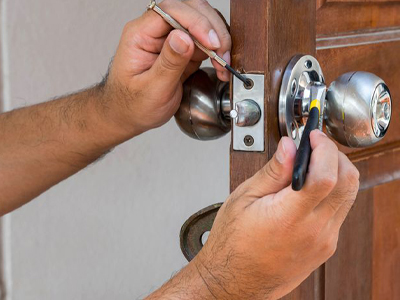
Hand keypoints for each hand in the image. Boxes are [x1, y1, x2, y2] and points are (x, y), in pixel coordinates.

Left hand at [102, 0, 231, 135]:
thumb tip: (184, 37)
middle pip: (190, 10)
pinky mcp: (184, 50)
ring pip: (201, 22)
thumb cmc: (133, 104)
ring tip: (222, 63)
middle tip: (221, 53)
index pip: (170, 11)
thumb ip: (168, 63)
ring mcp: (171, 39)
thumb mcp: (151, 88)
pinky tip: (220, 66)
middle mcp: (156, 31)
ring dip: (217, 39)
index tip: (211, 42)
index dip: (195, 22)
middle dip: (211, 28)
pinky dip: (217, 51)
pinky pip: (205, 41)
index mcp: (140, 35)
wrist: (131, 115)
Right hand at [193, 131, 359, 299]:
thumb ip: (272, 171)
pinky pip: (340, 212)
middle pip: (348, 182)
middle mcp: (314, 231)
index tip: (314, 136)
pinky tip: (311, 188)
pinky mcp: (326, 247)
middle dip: (336, 155)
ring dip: (337, 172)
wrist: (235, 281)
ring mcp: (324, 241)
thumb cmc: (233, 244)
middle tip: (316, 145)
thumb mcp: (244, 199)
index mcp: (289, 217)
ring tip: (312, 164)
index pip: (326, 176)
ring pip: (349, 196)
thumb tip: (289, 146)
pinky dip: (333, 192)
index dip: (324, 149)